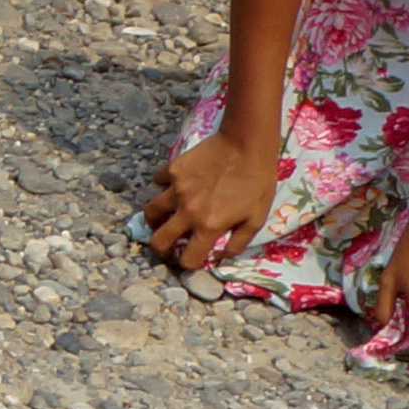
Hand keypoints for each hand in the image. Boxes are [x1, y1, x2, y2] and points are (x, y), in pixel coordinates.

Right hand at [141, 125, 284, 270]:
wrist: (247, 145)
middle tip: (166, 246)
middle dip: (160, 250)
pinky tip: (175, 185)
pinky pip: (158, 182)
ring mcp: (176, 189)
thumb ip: (238, 243)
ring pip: (150, 212)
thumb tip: (221, 257)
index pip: (188, 259)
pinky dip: (163, 186)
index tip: (191, 258)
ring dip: (155, 220)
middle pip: (159, 240)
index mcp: (209, 226)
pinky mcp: (172, 169)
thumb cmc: (257, 183)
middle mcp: (188, 211)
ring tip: (163, 218)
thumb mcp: (256, 219)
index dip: (188, 264)